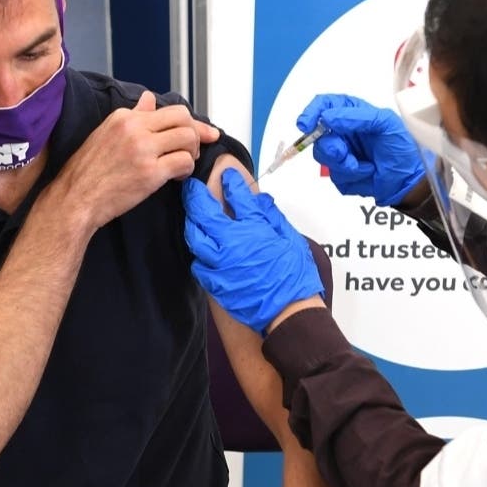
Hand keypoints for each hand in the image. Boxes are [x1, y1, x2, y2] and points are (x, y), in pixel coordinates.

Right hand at [56, 90, 219, 231]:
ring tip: (181, 165)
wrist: (75, 199)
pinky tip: (176, 177)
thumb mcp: (107, 134)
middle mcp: (134, 128)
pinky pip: (184, 162)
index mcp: (124, 117)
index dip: (191, 123)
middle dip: (195, 134)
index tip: (203, 133)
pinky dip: (186, 170)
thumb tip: (149, 99)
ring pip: (187, 138)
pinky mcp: (150, 172)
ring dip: (191, 153)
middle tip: (190, 151)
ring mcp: (143, 149)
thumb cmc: (88, 172)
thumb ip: (133, 115)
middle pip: (183, 118)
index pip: (170, 109)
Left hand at [183, 169, 323, 332]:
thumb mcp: (290, 239)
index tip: (227, 175)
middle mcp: (231, 243)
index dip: (230, 182)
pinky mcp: (216, 283)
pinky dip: (199, 255)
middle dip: (196, 196)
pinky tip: (202, 252)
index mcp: (253, 229)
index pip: (237, 197)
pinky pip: (199, 265)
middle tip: (193, 188)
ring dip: (192, 224)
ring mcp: (220, 264)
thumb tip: (261, 201)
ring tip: (193, 217)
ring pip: (194, 238)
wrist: (288, 311)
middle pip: (204, 213)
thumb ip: (273, 217)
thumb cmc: (294, 277)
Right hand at [297, 94, 424, 206]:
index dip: (312, 112)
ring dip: (345, 164)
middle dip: (330, 147)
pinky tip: (368, 173)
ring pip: (324, 157)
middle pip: (318, 135)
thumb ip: (356, 117)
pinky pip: (335, 176)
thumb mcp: (384, 124)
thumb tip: (327, 117)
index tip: (306, 125)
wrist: (411, 179)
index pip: (324, 105)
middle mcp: (344, 131)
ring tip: (366, 166)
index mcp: (352, 113)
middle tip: (343, 153)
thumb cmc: (403, 147)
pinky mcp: (343, 174)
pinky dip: (352, 177)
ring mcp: (342, 153)